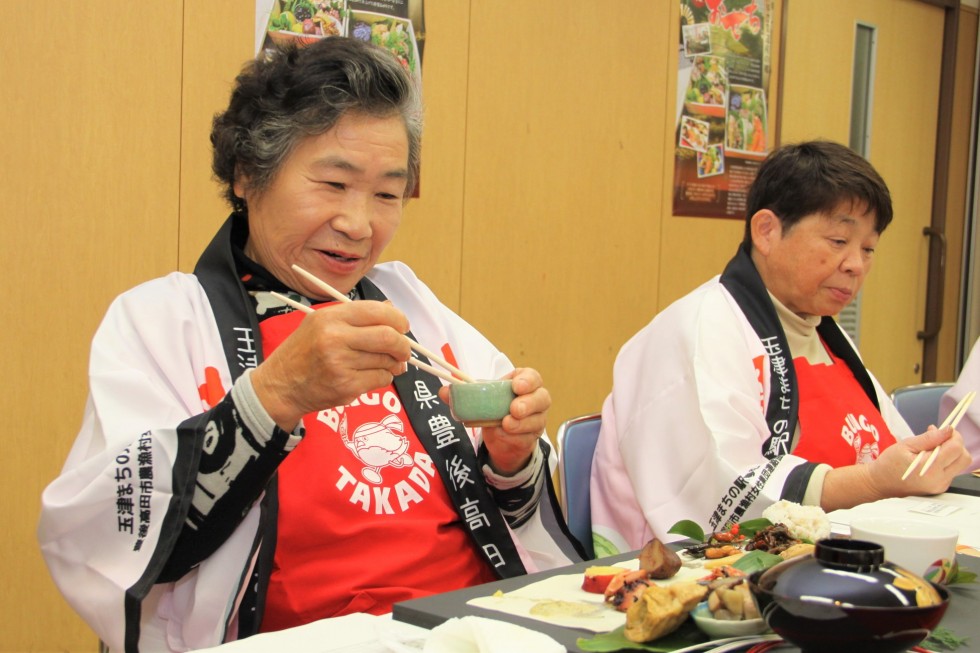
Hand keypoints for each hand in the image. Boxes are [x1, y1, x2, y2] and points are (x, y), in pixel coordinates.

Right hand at [251, 301, 410, 429]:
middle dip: (403, 345)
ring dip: (394, 363)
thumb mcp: (321, 323)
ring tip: (387, 363)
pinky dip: (383, 377)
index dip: (397, 319)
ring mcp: (341, 365)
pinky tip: (371, 375)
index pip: (377, 312)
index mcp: (331, 318)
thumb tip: (392, 310)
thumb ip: (356, 316)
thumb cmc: (304, 351)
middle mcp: (335, 339)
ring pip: (387, 360)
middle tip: (404, 350)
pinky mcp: (346, 387)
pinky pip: (380, 379)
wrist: (280, 385)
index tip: (402, 327)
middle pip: (388, 337)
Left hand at [439, 367, 550, 475]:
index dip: (527, 380)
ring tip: (506, 425)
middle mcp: (535, 400)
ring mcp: (537, 419)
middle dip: (529, 403)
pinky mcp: (533, 437)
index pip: (532, 377)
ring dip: (522, 423)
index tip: (516, 385)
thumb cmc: (493, 410)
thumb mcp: (478, 401)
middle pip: (542, 398)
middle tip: (514, 409)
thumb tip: (443, 391)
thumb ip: (462, 395)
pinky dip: (516, 437)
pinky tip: (506, 435)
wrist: (500, 437)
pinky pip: (528, 437)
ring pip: (537, 420)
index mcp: (523, 383)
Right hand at [822, 426, 971, 511]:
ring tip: (931, 447)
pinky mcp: (940, 487)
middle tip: (940, 438)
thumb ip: (929, 438)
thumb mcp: (906, 445)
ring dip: (951, 452)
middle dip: (956, 444)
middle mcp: (939, 480)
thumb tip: (947, 430)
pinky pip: (952, 470)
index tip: (945, 429)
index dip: (954, 435)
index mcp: (930, 468)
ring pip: (959, 464)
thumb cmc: (888, 464)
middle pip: (964, 458)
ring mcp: (941, 485)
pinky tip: (930, 457)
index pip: (956, 448)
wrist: (879, 483)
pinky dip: (946, 461)